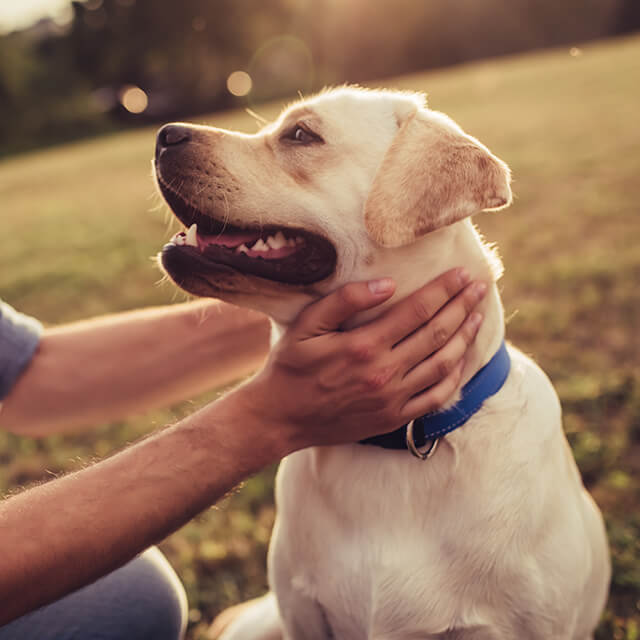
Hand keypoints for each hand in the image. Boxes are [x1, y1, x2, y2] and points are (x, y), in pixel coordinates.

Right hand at [238, 268, 485, 453]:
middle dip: (462, 307)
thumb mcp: (306, 326)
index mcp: (364, 346)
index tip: (463, 274)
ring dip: (465, 338)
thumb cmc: (291, 367)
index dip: (444, 290)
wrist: (281, 418)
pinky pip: (436, 397)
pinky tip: (462, 359)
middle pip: (437, 334)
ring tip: (478, 316)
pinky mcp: (394, 418)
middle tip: (480, 288)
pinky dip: (455, 377)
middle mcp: (384, 373)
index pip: (417, 310)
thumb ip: (345, 301)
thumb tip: (387, 284)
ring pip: (442, 364)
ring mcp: (393, 399)